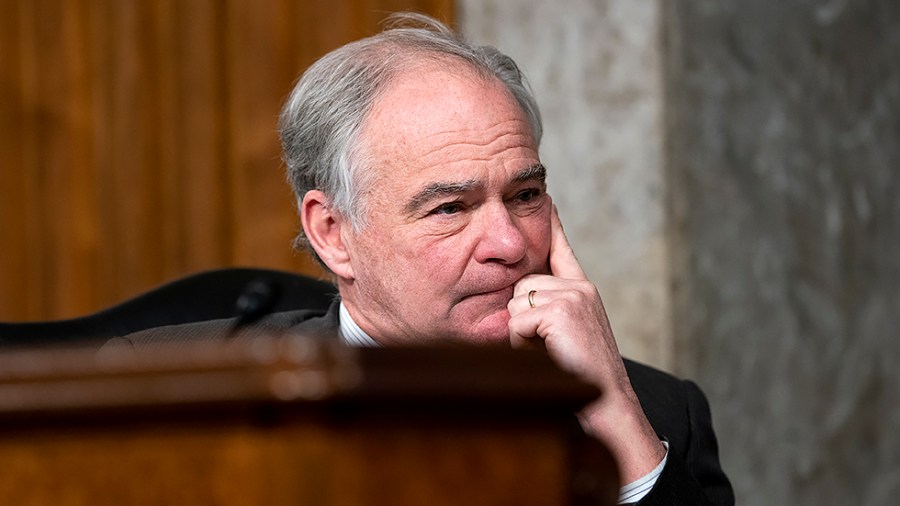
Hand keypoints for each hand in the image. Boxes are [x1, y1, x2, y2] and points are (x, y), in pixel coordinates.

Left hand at [508, 204, 665, 483]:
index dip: (552, 226)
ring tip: (547, 351)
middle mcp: (581, 287)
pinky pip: (517, 319)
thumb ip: (547, 312)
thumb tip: (515, 302)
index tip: (547, 200)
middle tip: (544, 345)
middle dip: (520, 317)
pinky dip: (521, 342)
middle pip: (521, 284)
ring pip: (516, 302)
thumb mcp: (565, 337)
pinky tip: (548, 353)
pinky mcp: (562, 309)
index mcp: (583, 290)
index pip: (562, 249)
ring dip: (520, 332)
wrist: (607, 405)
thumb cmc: (580, 377)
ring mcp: (573, 295)